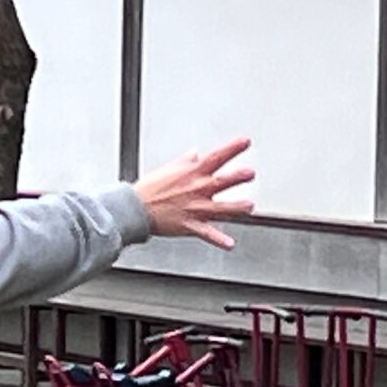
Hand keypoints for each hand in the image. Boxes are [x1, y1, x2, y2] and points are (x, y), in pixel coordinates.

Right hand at [137, 139, 256, 249]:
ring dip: (236, 208)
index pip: (216, 157)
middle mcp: (196, 189)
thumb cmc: (151, 189)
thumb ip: (186, 161)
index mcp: (192, 173)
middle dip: (236, 177)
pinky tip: (230, 244)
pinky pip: (207, 234)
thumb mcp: (169, 168)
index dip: (232, 148)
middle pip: (221, 181)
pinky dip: (219, 240)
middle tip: (250, 173)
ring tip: (249, 207)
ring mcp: (195, 208)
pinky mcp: (190, 225)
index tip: (245, 142)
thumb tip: (196, 153)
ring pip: (221, 208)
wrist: (136, 208)